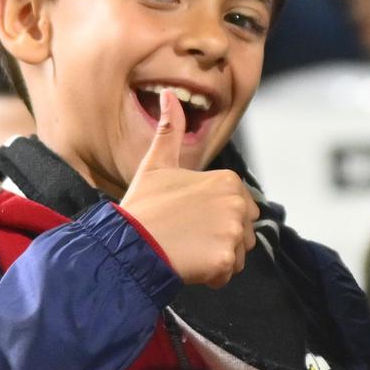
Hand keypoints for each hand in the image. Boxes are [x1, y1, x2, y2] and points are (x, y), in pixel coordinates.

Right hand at [119, 90, 256, 287]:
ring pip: (236, 254)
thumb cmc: (143, 205)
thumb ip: (170, 130)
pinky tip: (188, 265)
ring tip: (187, 250)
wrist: (128, 243)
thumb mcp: (157, 164)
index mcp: (228, 181)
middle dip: (220, 239)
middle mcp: (237, 204)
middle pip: (242, 232)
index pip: (240, 207)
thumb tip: (169, 94)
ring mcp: (232, 233)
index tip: (189, 220)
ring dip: (216, 259)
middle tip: (187, 237)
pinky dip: (211, 276)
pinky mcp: (224, 260)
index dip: (216, 217)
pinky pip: (227, 274)